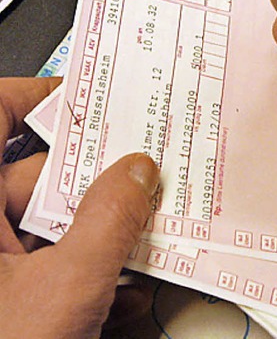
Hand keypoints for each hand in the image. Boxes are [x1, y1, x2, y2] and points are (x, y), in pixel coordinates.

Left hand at [0, 77, 159, 337]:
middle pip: (37, 177)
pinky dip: (82, 273)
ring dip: (99, 238)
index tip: (91, 99)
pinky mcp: (2, 295)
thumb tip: (140, 170)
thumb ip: (110, 221)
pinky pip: (45, 265)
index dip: (40, 98)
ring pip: (49, 227)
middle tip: (145, 182)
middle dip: (97, 186)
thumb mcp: (62, 291)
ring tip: (139, 250)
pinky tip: (112, 295)